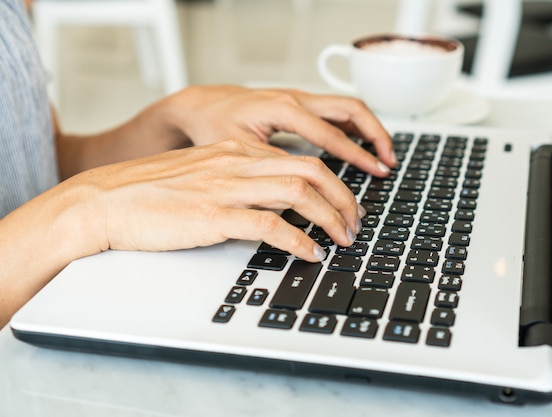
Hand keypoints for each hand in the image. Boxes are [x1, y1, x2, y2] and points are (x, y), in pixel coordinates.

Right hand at [76, 139, 363, 261]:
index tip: (343, 204)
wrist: (105, 201)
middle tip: (355, 222)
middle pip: (310, 171)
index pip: (299, 160)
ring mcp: (226, 187)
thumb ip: (235, 181)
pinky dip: (298, 240)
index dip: (331, 183)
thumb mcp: (200, 176)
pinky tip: (309, 252)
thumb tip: (268, 203)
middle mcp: (236, 163)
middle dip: (343, 198)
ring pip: (298, 192)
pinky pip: (270, 224)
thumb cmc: (148, 193)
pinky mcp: (213, 215)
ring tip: (342, 238)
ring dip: (330, 217)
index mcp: (234, 151)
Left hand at [151, 85, 396, 175]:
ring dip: (369, 129)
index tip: (376, 172)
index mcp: (284, 109)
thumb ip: (273, 167)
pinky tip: (360, 145)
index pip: (333, 135)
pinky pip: (335, 110)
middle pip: (351, 110)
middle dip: (376, 135)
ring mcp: (299, 98)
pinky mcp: (298, 103)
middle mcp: (296, 99)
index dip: (358, 157)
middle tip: (390, 162)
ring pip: (347, 107)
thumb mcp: (240, 151)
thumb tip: (303, 192)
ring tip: (384, 155)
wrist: (200, 103)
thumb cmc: (214, 124)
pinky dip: (354, 126)